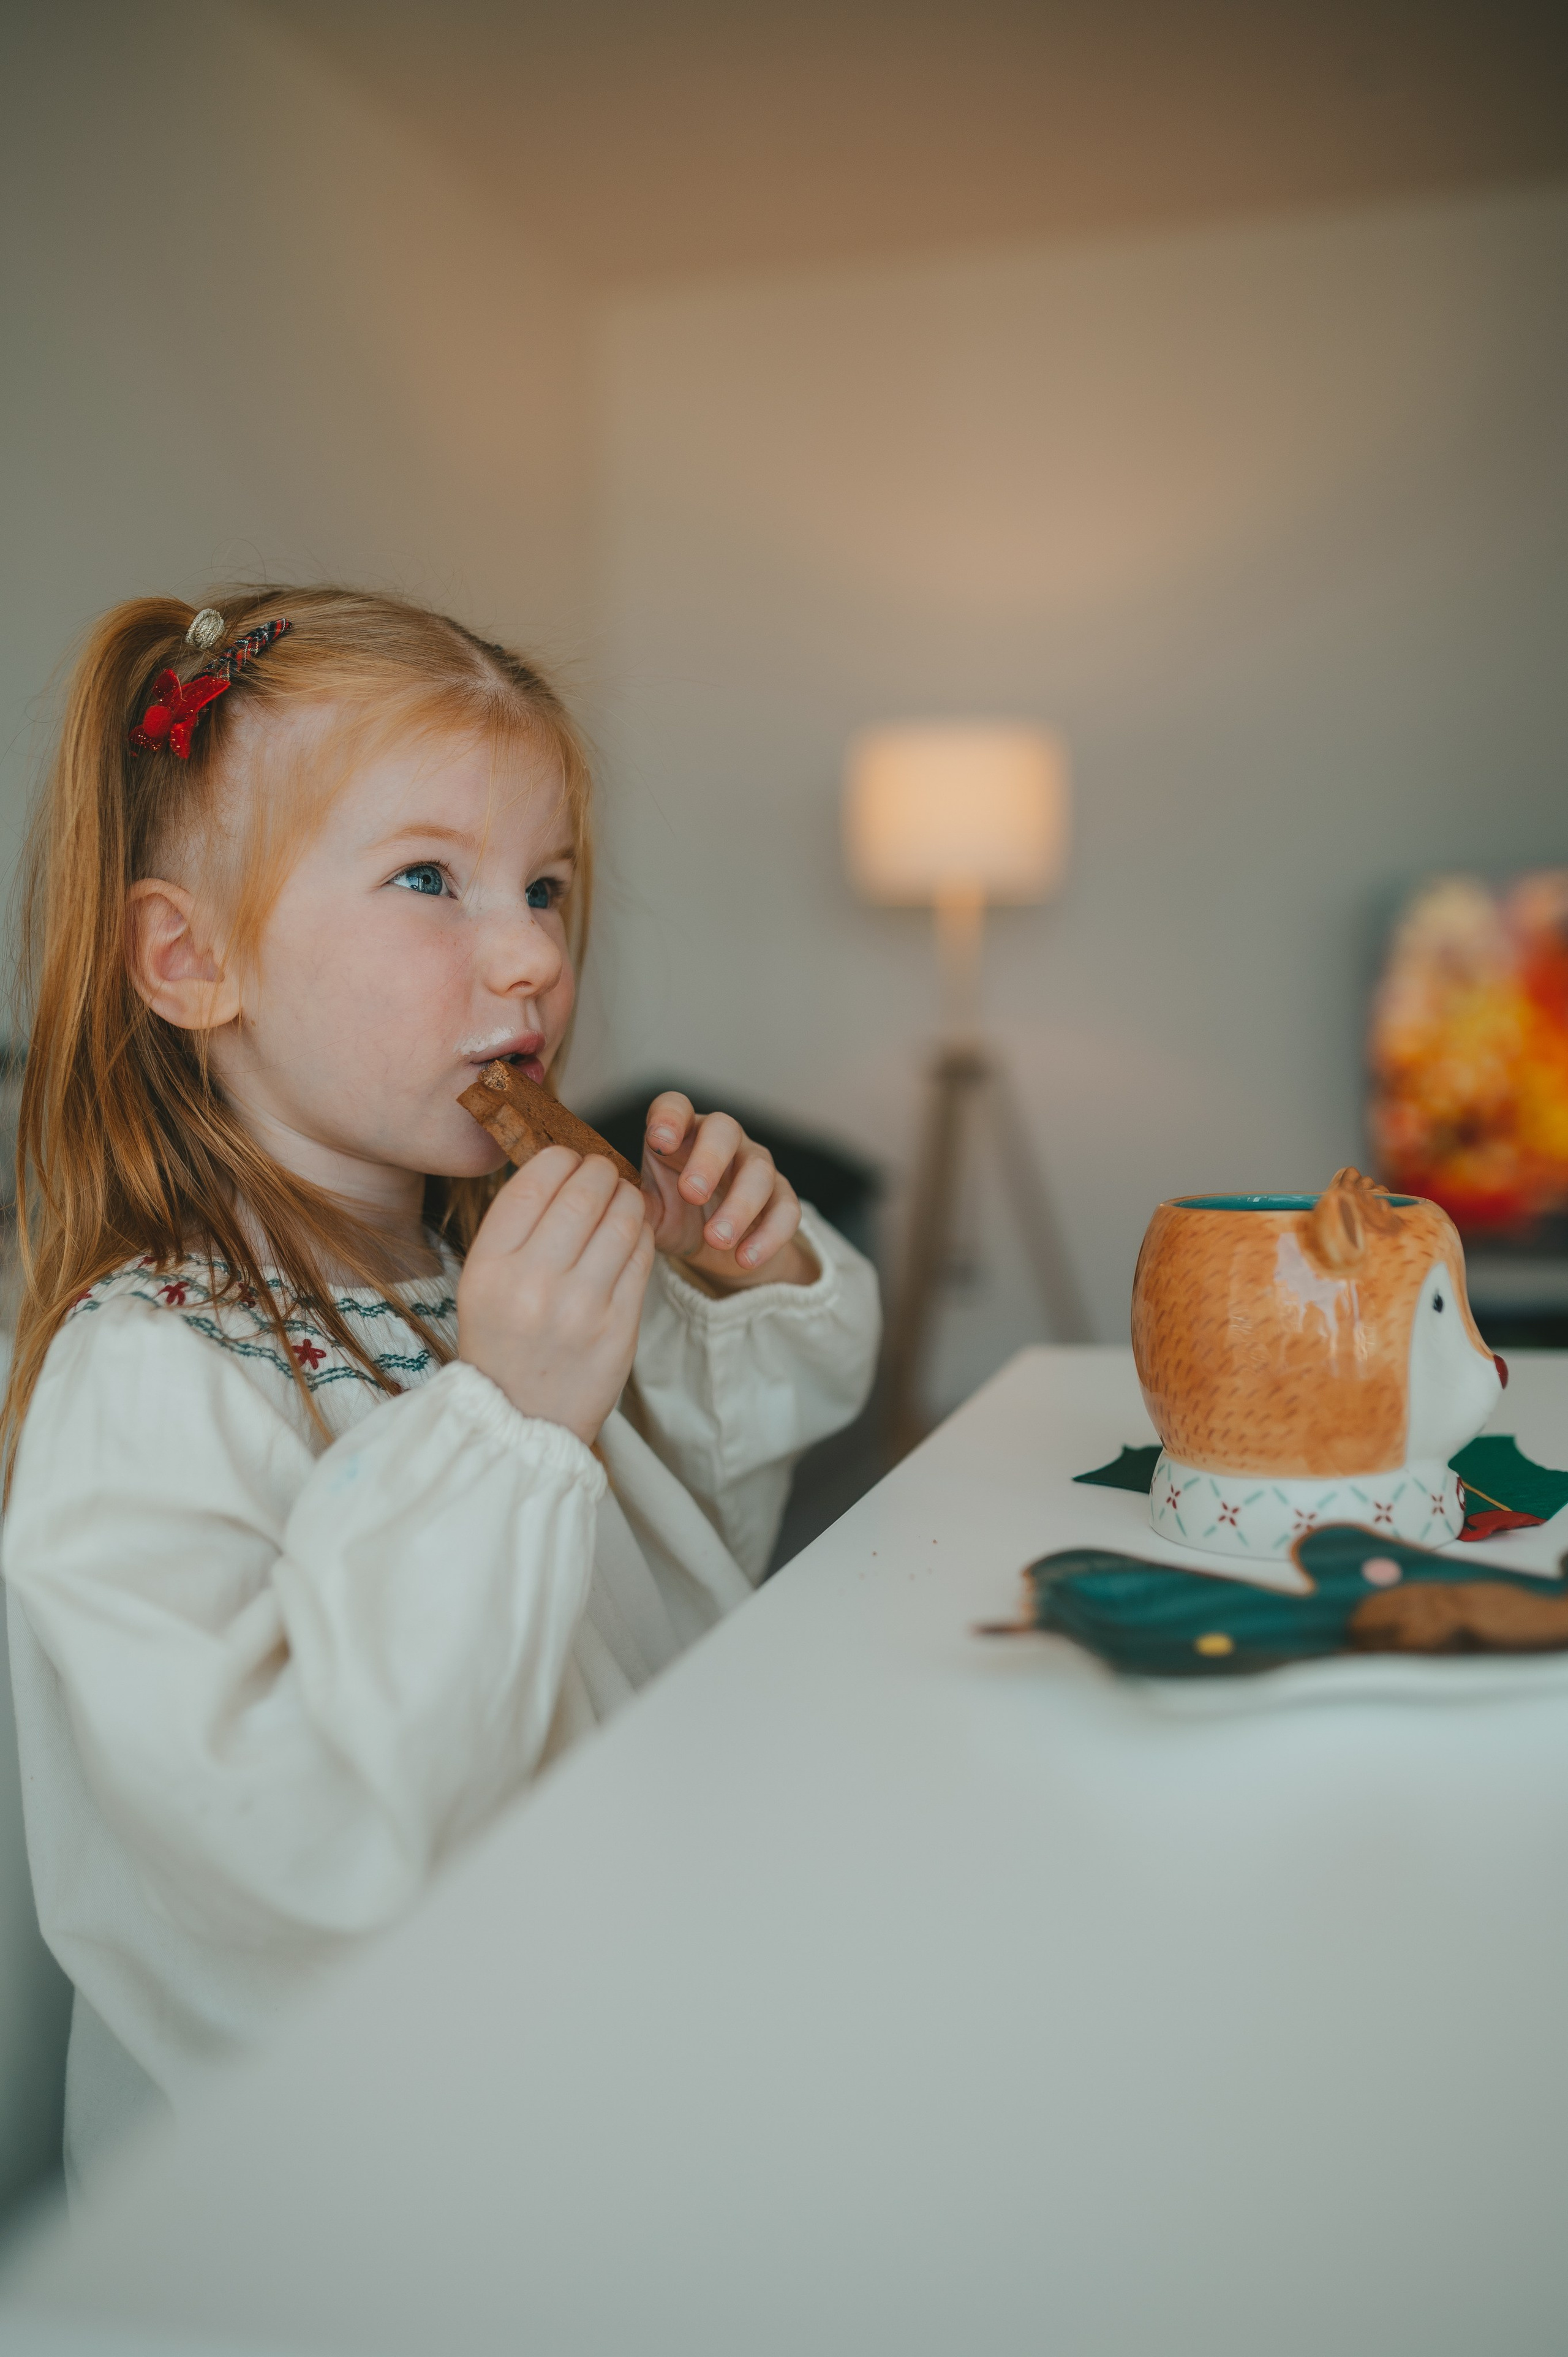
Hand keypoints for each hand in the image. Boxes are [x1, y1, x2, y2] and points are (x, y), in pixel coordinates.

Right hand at [458, 1147, 654, 1443]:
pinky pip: (642, 1257)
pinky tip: (633, 1233)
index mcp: (490, 1267)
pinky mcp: (619, 1327)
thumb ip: (515, 1229)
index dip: (559, 1158)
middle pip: (584, 1193)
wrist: (520, 1420)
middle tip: (603, 1172)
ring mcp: (580, 1307)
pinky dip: (642, 1233)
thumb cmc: (503, 1343)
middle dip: (600, 1171)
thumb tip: (560, 1167)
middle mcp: (533, 1283)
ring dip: (628, 1197)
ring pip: (622, 1219)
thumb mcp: (483, 1284)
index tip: (569, 1159)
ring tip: (622, 1198)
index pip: (534, 1183)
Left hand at [640, 1093, 816, 1290]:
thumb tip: (609, 1200)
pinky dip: (768, 1235)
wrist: (712, 1248)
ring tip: (717, 1239)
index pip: (676, 1107)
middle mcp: (722, 1140)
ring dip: (739, 1205)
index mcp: (681, 1134)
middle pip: (724, 1129)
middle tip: (691, 1193)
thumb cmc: (674, 1214)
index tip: (658, 1140)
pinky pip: (786, 1209)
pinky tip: (745, 1257)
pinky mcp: (781, 1197)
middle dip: (709, 1160)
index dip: (669, 1117)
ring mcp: (755, 1165)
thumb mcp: (649, 1210)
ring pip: (759, 1170)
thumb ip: (633, 1202)